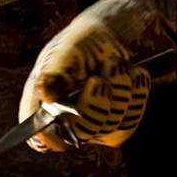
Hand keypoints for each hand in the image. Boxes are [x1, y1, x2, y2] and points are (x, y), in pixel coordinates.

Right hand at [18, 12, 145, 152]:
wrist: (105, 37)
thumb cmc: (78, 43)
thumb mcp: (65, 51)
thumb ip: (53, 72)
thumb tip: (43, 94)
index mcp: (40, 106)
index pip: (41, 138)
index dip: (54, 135)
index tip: (73, 112)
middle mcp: (64, 122)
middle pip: (81, 133)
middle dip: (96, 103)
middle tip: (99, 78)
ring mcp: (91, 126)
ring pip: (110, 126)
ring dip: (119, 90)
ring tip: (115, 63)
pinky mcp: (115, 124)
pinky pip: (129, 120)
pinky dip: (136, 95)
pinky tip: (133, 74)